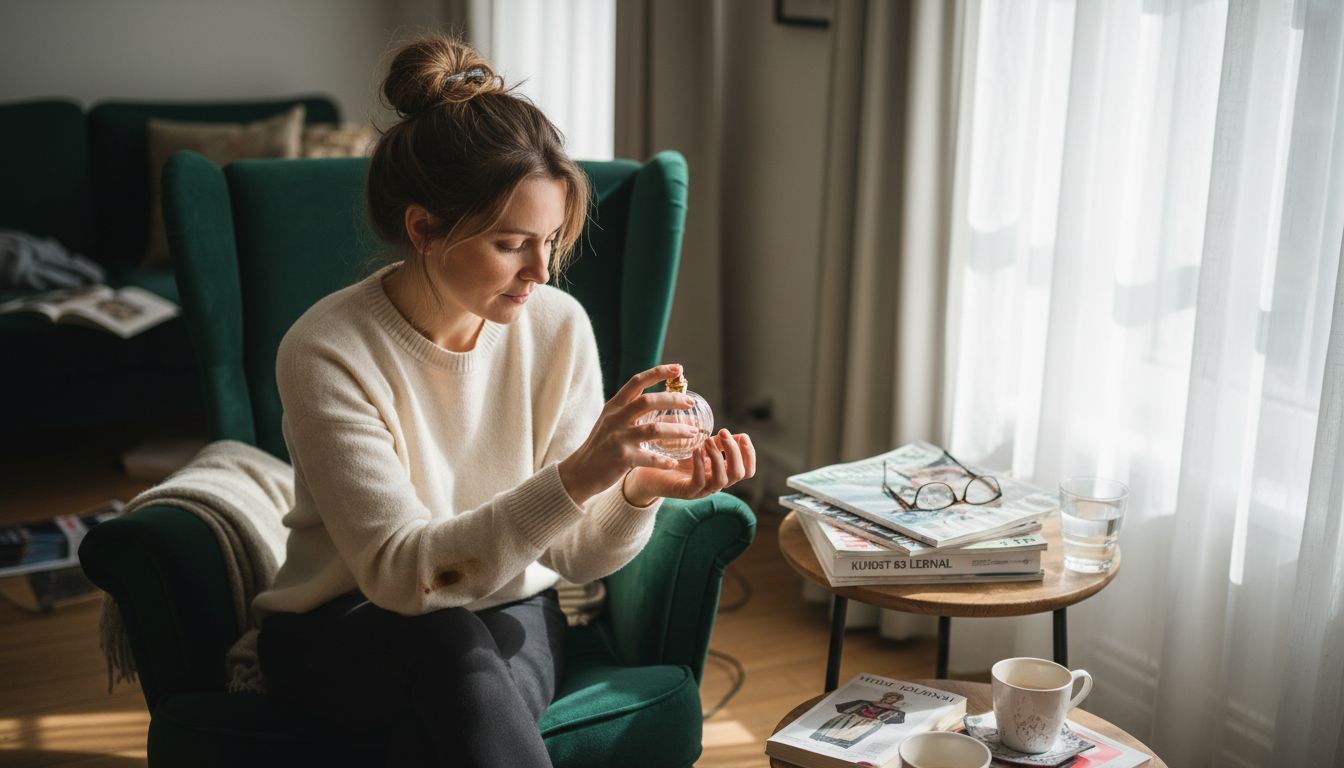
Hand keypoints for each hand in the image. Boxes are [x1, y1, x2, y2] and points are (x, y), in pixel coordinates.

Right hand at [558, 363, 701, 505]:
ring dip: (677, 430)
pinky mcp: (621, 458)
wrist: (580, 471)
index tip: (678, 368)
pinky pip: (649, 457)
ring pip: (654, 429)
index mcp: (614, 406)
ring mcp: (618, 438)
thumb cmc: (602, 445)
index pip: (637, 382)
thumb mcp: (610, 420)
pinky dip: (664, 461)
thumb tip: (660, 398)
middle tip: (691, 403)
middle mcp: (615, 418)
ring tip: (693, 432)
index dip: (658, 372)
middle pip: (648, 401)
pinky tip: (673, 463)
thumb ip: (630, 408)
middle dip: (673, 400)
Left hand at [623, 428, 756, 505]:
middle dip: (734, 451)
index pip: (748, 470)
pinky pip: (699, 482)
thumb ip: (717, 442)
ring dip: (718, 457)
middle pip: (739, 474)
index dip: (749, 454)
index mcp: (722, 472)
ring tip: (707, 441)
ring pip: (722, 480)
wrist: (648, 472)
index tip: (742, 436)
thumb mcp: (700, 446)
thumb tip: (735, 433)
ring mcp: (702, 490)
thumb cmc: (675, 458)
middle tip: (723, 433)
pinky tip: (696, 450)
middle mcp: (715, 483)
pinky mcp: (686, 493)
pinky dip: (700, 465)